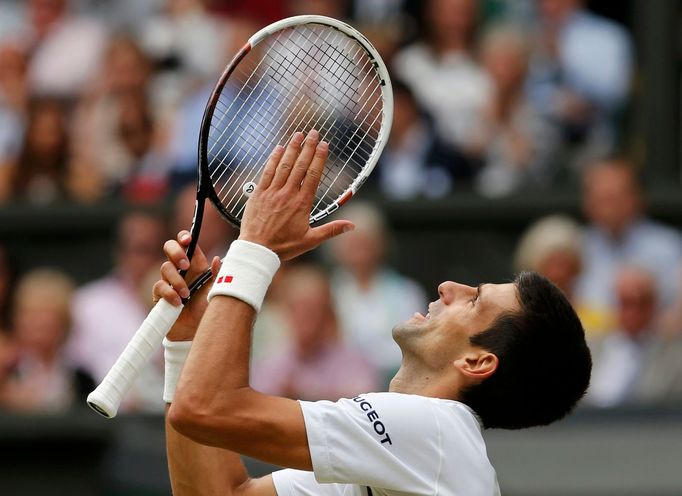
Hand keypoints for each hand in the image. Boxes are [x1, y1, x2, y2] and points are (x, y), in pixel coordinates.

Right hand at [152, 231, 220, 340]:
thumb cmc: (209, 309)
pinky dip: (170, 293)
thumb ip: (218, 275)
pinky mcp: (160, 295)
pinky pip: (159, 287)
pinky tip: (179, 303)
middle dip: (176, 252)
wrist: (198, 332)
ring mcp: (169, 281)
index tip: (188, 239)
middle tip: (186, 265)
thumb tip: (217, 259)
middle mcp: (181, 269)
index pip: (186, 244)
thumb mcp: (218, 292)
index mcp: (196, 264)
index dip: (184, 237)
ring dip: (177, 280)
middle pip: (169, 247)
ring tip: (187, 295)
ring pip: (165, 268)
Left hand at [239, 130, 354, 260]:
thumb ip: (331, 230)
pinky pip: (267, 172)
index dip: (319, 158)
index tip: (324, 145)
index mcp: (301, 204)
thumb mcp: (311, 240)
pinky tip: (279, 148)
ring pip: (284, 165)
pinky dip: (274, 159)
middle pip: (300, 166)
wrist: (257, 250)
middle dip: (308, 147)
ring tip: (298, 134)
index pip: (313, 175)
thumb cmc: (284, 246)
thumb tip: (352, 226)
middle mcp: (287, 194)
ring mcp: (272, 192)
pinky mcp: (259, 193)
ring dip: (292, 148)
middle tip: (314, 133)